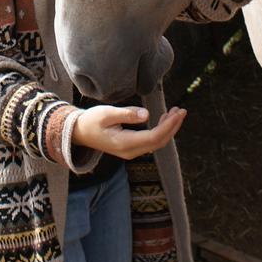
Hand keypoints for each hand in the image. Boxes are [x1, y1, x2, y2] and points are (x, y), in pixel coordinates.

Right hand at [72, 105, 186, 159]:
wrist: (79, 132)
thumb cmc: (90, 121)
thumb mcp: (106, 113)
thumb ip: (126, 114)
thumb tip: (146, 114)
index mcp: (124, 143)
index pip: (154, 137)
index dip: (169, 125)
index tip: (178, 112)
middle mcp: (130, 151)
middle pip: (159, 142)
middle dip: (173, 127)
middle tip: (182, 110)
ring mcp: (131, 151)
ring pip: (156, 143)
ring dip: (168, 128)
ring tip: (176, 112)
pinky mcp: (130, 148)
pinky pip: (151, 141)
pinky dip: (161, 130)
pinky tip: (165, 119)